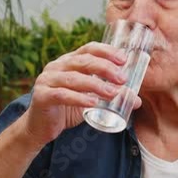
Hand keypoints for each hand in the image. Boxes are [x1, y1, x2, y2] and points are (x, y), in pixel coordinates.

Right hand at [21, 42, 141, 145]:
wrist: (40, 127)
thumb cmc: (67, 110)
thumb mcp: (90, 100)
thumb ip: (109, 96)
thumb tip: (136, 100)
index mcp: (68, 62)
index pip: (88, 49)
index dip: (106, 51)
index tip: (123, 59)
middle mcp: (57, 67)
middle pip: (83, 61)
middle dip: (105, 68)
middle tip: (122, 79)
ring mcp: (47, 80)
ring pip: (74, 78)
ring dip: (96, 85)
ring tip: (113, 93)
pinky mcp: (42, 96)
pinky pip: (63, 95)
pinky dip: (79, 98)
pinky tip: (93, 103)